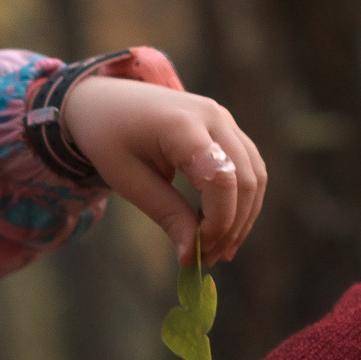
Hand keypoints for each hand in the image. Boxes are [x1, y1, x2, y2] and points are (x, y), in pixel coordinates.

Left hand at [60, 76, 265, 266]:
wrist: (105, 100)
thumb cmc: (108, 138)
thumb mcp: (128, 180)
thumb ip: (165, 213)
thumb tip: (192, 255)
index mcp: (182, 124)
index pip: (221, 179)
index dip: (217, 222)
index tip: (196, 252)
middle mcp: (212, 116)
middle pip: (245, 180)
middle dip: (232, 226)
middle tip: (207, 259)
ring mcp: (223, 119)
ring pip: (255, 176)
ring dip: (242, 217)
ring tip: (218, 250)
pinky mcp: (226, 128)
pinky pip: (249, 168)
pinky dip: (242, 201)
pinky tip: (224, 228)